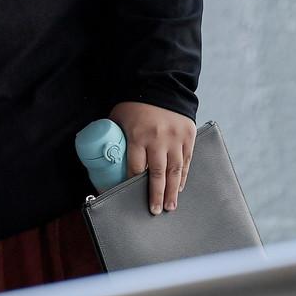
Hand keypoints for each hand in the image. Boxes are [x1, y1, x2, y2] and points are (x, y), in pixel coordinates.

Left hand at [111, 101, 196, 215]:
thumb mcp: (118, 118)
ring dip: (172, 190)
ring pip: (175, 170)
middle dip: (156, 194)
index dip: (133, 183)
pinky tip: (180, 187)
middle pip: (157, 174)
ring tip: (170, 206)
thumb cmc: (134, 105)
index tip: (130, 195)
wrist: (160, 85)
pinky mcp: (188, 136)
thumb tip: (106, 158)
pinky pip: (187, 161)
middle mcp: (158, 139)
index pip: (135, 167)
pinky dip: (183, 175)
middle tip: (155, 210)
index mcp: (138, 136)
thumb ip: (116, 138)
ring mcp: (176, 138)